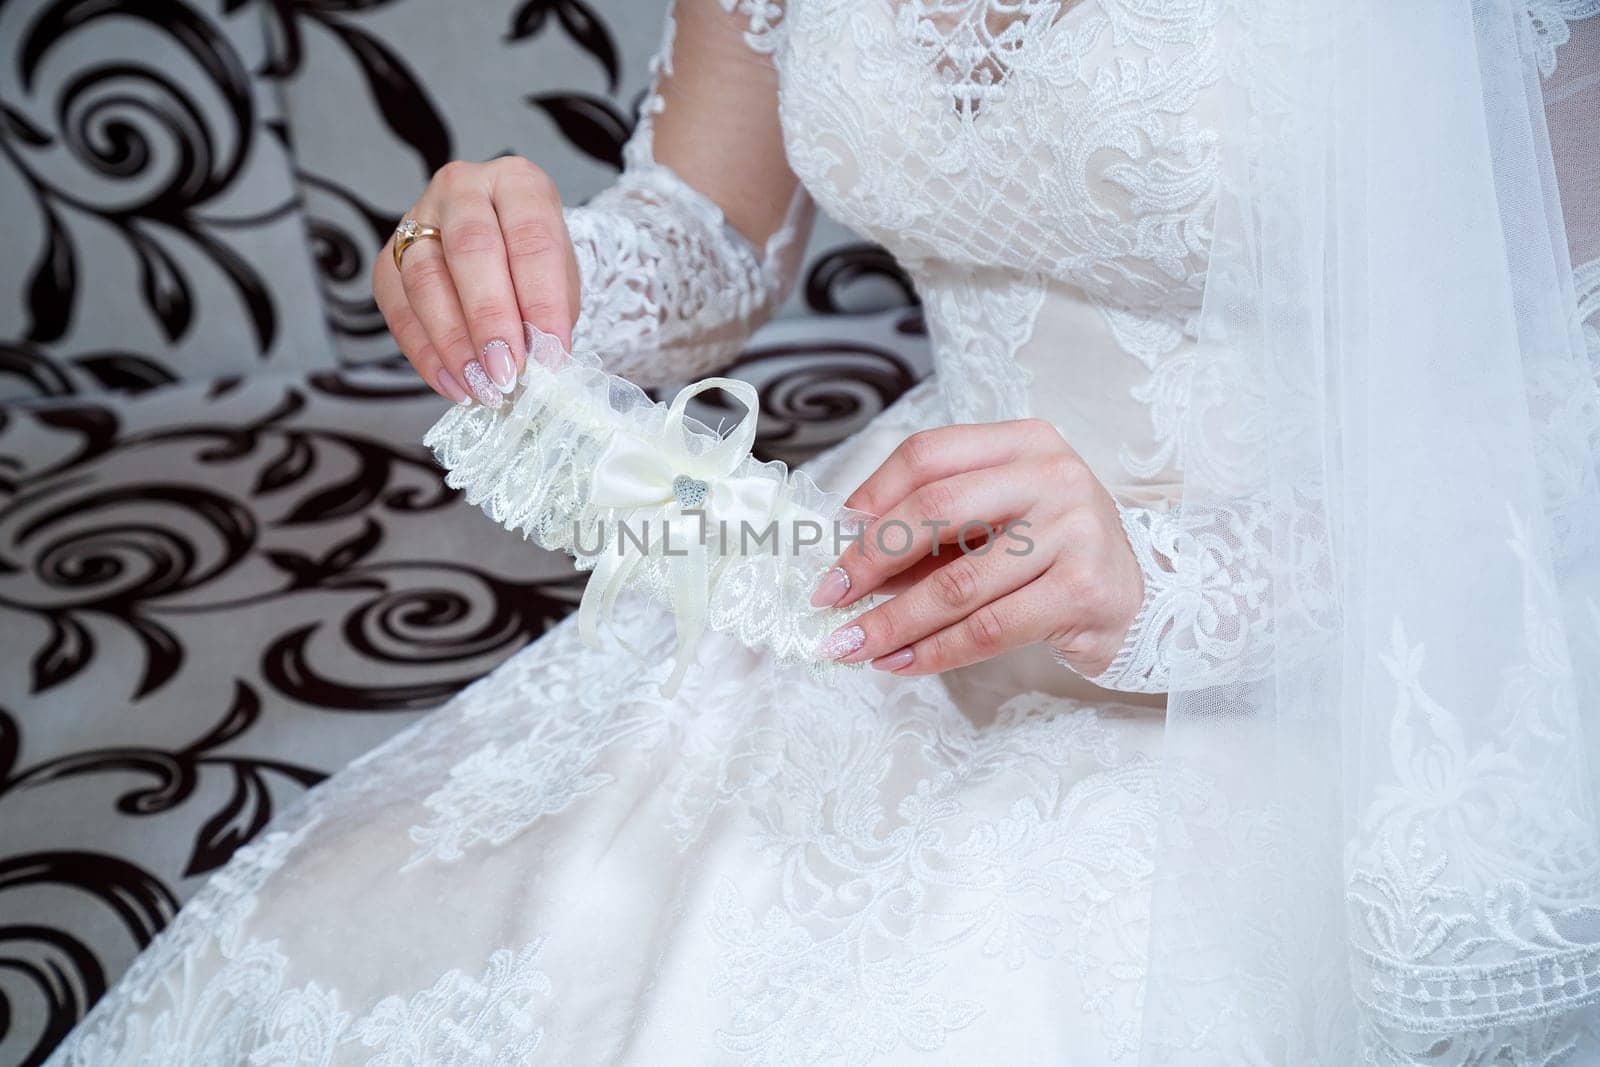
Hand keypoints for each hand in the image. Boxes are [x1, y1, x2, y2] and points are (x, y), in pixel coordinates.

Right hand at [374, 157, 580, 406]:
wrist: (503, 253)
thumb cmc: (535, 266)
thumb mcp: (560, 281)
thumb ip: (550, 314)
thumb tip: (537, 361)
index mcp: (518, 183)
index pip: (532, 239)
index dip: (542, 301)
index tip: (550, 354)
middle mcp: (463, 189)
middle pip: (471, 250)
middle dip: (490, 320)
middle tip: (506, 372)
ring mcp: (417, 218)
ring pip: (425, 279)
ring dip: (453, 342)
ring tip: (479, 385)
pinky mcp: (388, 258)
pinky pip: (398, 308)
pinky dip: (426, 353)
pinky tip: (453, 382)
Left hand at [810, 420, 1143, 676]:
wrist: (1142, 596)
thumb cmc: (1054, 553)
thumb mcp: (997, 522)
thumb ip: (934, 532)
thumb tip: (848, 561)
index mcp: (1023, 442)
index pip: (927, 455)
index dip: (871, 496)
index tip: (833, 539)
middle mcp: (1053, 476)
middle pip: (934, 508)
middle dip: (869, 559)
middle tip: (829, 596)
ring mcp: (1073, 531)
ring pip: (957, 583)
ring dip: (892, 621)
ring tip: (851, 645)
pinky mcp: (1083, 590)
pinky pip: (988, 628)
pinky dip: (934, 651)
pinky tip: (900, 662)